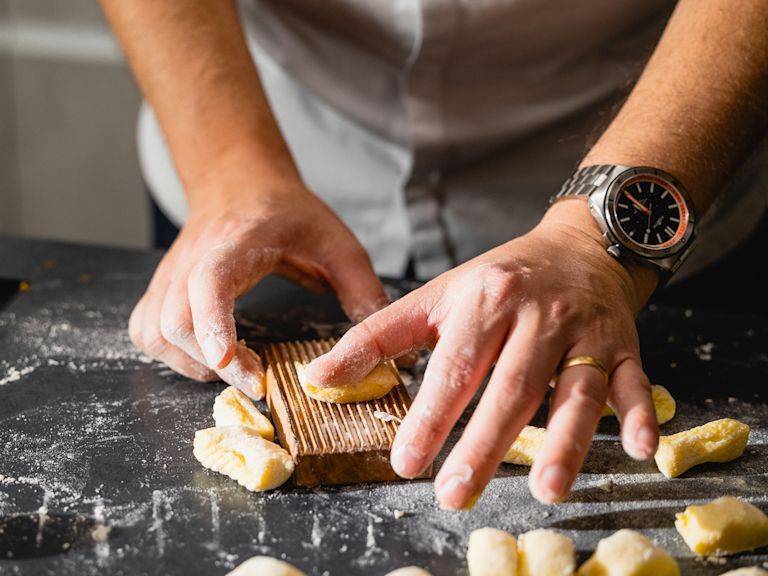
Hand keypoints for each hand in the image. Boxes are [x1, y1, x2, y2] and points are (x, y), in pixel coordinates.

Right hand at [129, 157, 387, 398]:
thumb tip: (385, 345)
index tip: (231, 364)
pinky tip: (206, 357)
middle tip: (258, 379)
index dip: (213, 326)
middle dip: (212, 364)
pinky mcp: (161, 288)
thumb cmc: (288, 213)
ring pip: (154, 331)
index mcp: (233, 243)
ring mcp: (170, 275)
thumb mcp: (336, 241)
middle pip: (174, 322)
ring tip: (234, 369)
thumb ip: (361, 288)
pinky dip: (169, 354)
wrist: (240, 182)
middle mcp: (192, 260)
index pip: (207, 283)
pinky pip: (146, 330)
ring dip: (189, 363)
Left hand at [306, 199, 659, 505]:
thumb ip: (377, 337)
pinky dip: (640, 413)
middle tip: (458, 494)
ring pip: (575, 390)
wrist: (578, 245)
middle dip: (485, 443)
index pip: (453, 366)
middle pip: (511, 387)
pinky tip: (639, 449)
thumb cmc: (499, 280)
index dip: (431, 415)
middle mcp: (536, 317)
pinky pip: (633, 382)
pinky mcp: (622, 347)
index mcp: (485, 302)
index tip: (407, 461)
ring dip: (566, 440)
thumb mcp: (435, 297)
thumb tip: (318, 376)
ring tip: (548, 488)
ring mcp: (583, 333)